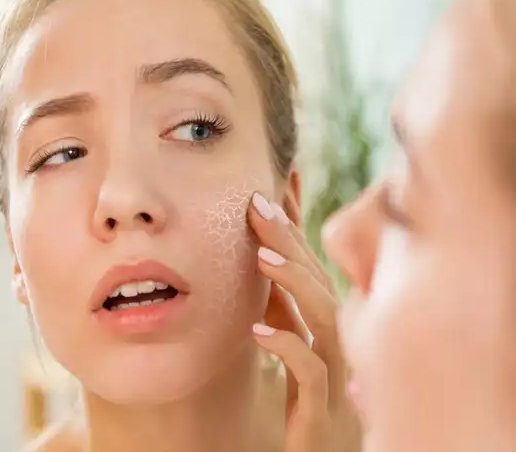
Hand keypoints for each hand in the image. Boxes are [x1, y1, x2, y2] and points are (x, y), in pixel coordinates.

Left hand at [248, 192, 360, 451]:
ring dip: (294, 282)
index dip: (293, 224)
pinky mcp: (323, 406)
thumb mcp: (287, 335)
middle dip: (289, 239)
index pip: (310, 262)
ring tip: (260, 257)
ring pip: (325, 318)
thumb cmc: (303, 392)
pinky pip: (311, 372)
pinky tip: (258, 329)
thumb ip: (279, 299)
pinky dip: (287, 346)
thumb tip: (262, 252)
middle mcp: (336, 338)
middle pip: (318, 279)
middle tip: (256, 204)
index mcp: (324, 319)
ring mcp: (334, 370)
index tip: (272, 186)